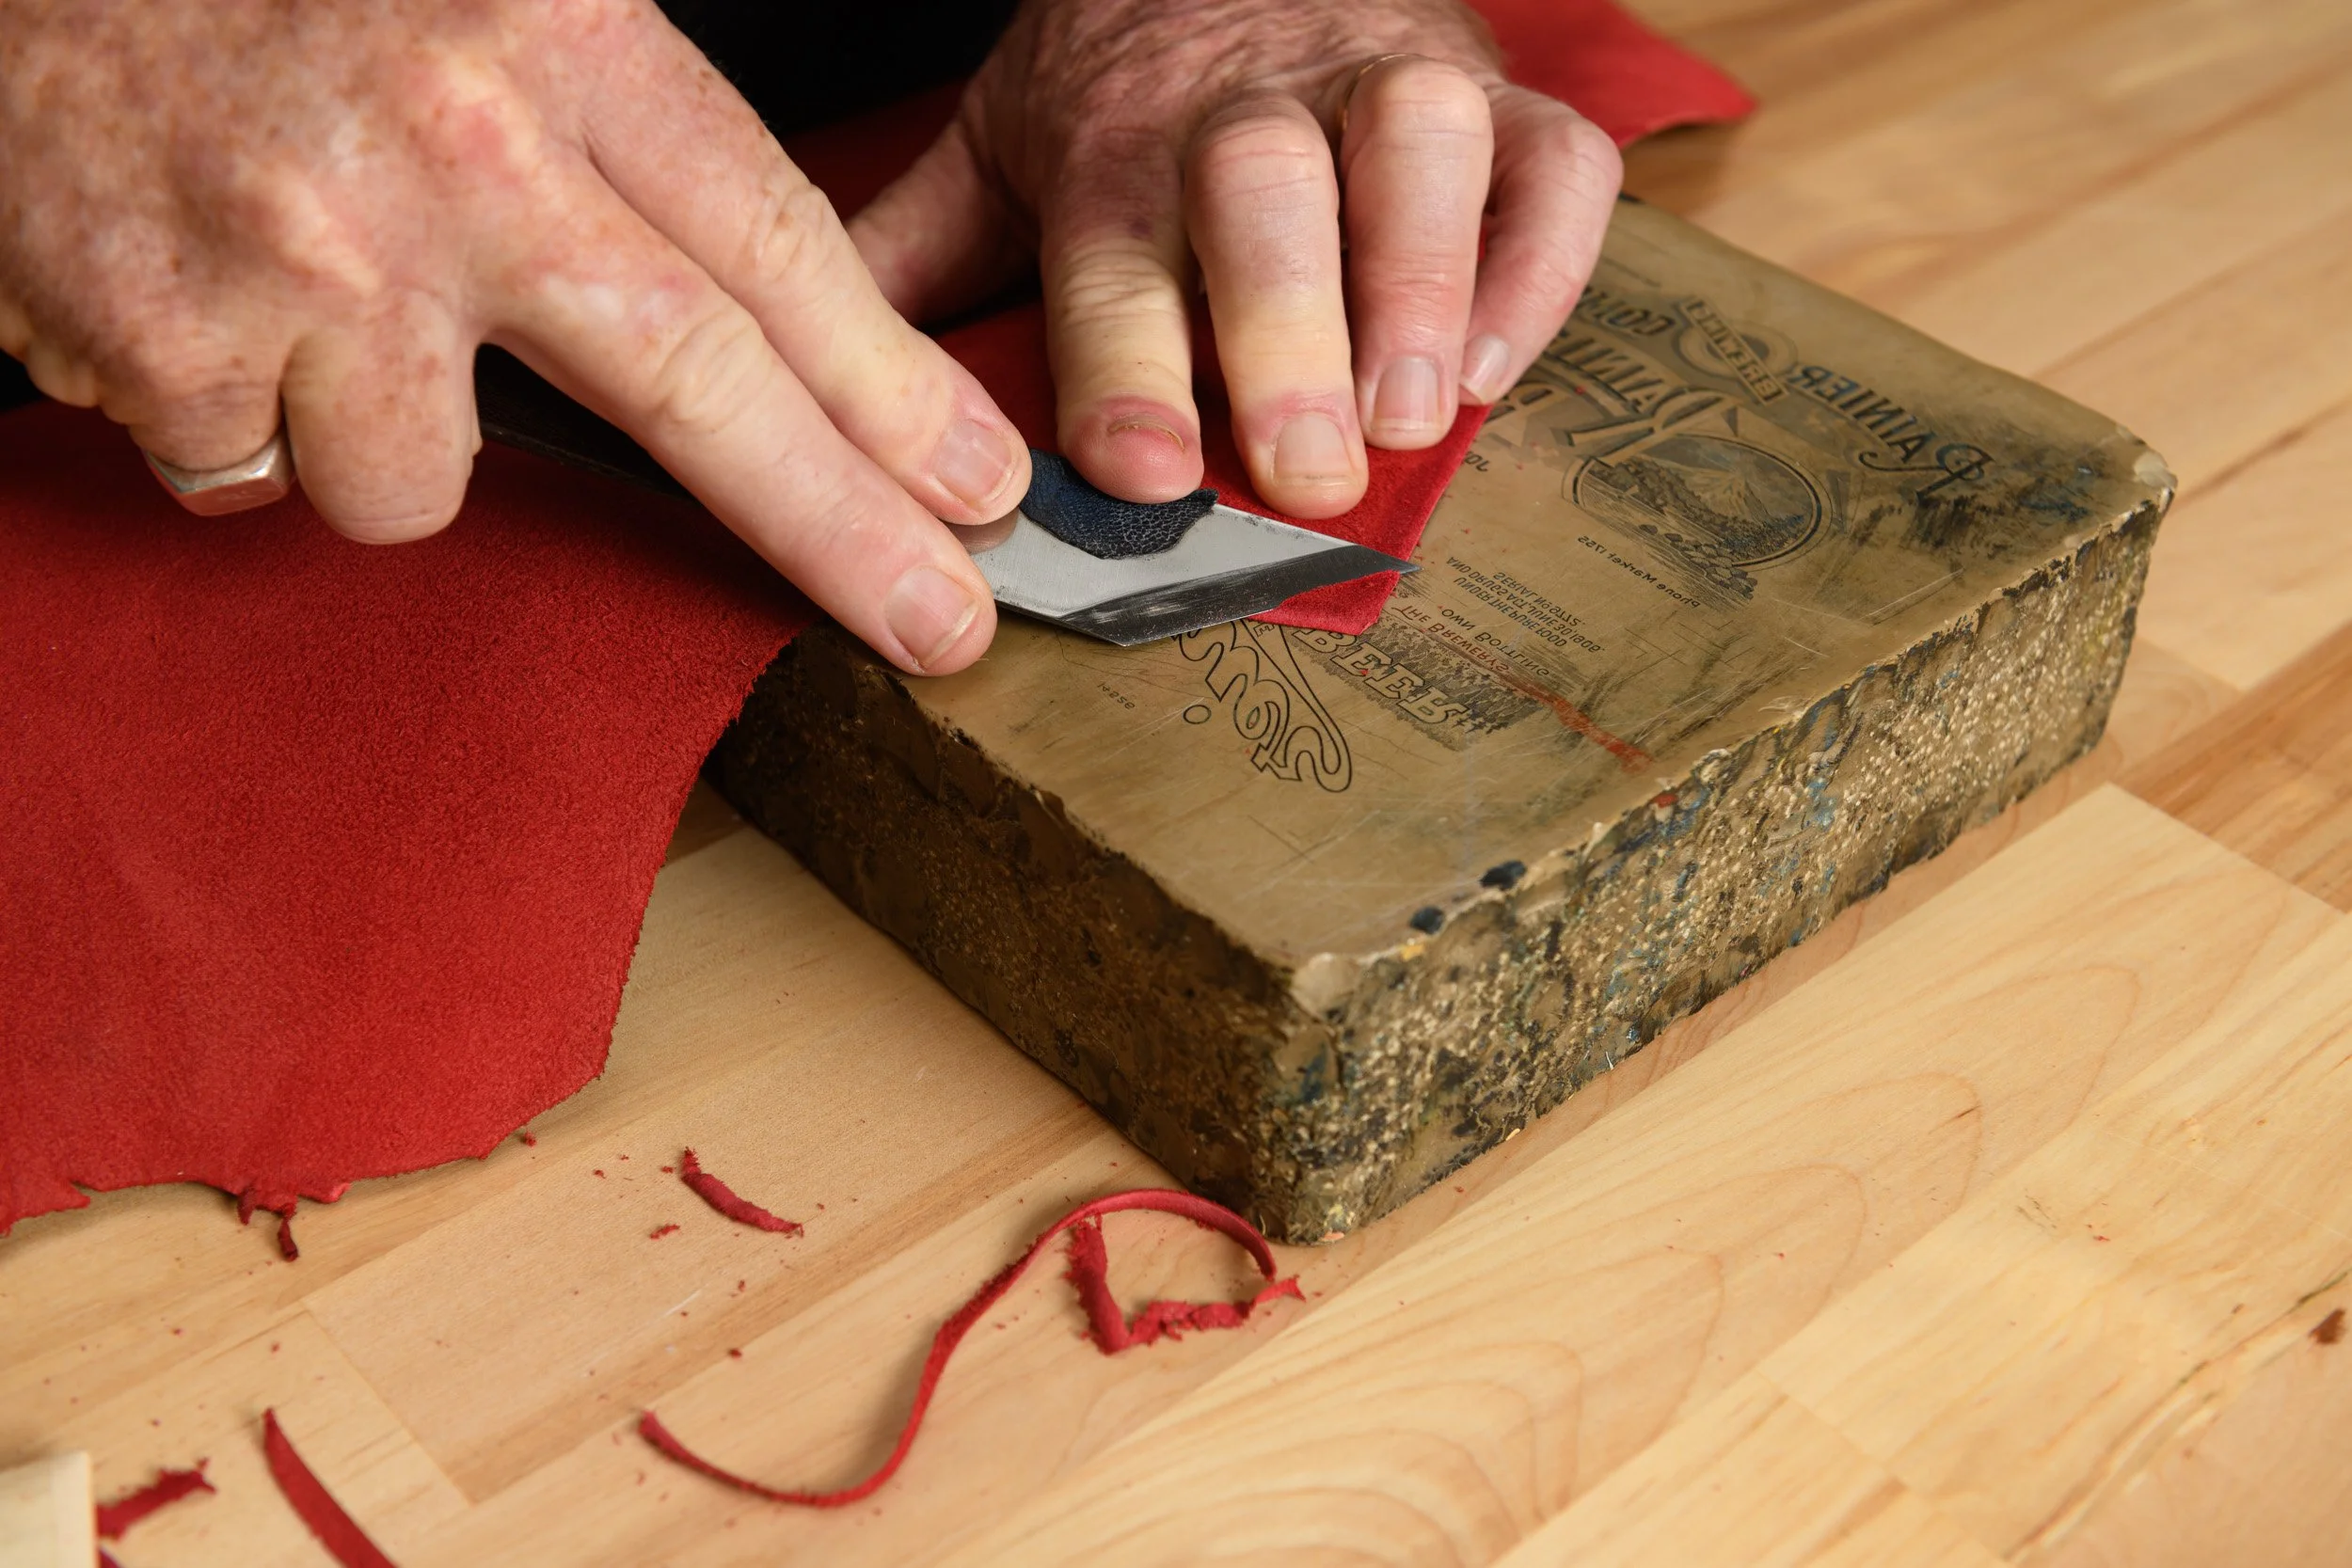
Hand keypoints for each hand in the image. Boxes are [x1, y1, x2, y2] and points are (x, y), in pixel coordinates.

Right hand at [0, 0, 1026, 673]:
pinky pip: (263, 477)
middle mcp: (449, 149)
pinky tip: (206, 315)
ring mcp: (307, 258)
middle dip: (840, 530)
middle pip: (696, 383)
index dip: (891, 384)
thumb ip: (615, 130)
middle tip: (939, 624)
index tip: (978, 483)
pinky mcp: (169, 345)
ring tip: (314, 311)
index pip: (774, 238)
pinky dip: (246, 426)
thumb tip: (775, 318)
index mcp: (552, 34)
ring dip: (393, 440)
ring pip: (431, 485)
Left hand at [851, 0, 1621, 519]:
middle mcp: (1253, 102)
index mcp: (1117, 137)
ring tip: (1411, 414)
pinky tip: (1489, 366)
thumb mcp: (998, 160)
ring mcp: (1387, 86)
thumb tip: (792, 385)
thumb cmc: (1121, 95)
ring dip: (1418, 280)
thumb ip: (915, 265)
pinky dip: (1537, 262)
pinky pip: (1553, 163)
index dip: (1126, 355)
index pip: (1113, 244)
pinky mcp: (1501, 99)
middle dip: (1285, 326)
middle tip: (1303, 467)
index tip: (1139, 468)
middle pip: (1268, 188)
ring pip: (1420, 145)